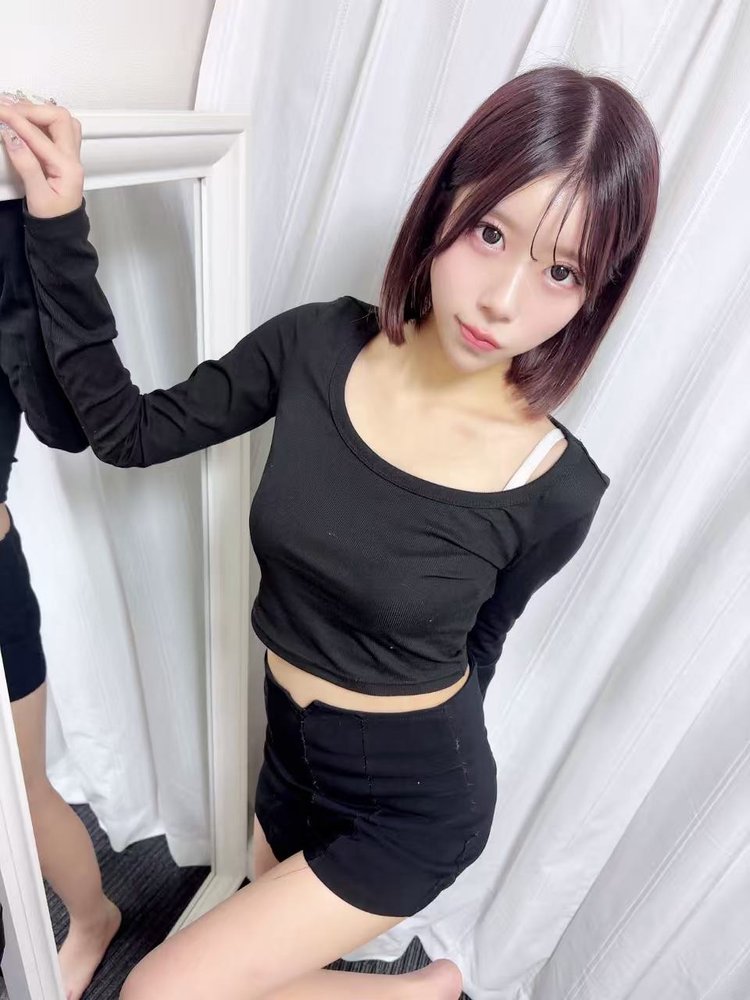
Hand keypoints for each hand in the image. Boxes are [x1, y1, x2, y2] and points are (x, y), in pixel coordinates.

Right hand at [0, 94, 83, 218]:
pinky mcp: (64, 156)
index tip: (0, 112)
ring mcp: (70, 156)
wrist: (62, 231)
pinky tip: (27, 120)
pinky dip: (42, 119)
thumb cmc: (52, 218)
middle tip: (8, 109)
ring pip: (62, 120)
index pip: (39, 135)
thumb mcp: (37, 196)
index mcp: (68, 168)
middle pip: (59, 118)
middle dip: (32, 109)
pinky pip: (58, 129)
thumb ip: (26, 166)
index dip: (16, 120)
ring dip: (40, 111)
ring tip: (16, 111)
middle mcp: (72, 158)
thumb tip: (12, 138)